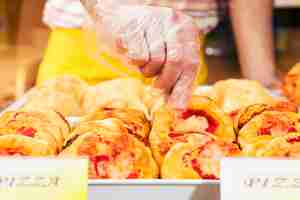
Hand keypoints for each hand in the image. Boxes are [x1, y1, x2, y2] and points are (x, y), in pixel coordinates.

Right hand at [82, 1, 200, 107]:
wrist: (116, 17)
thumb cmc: (144, 41)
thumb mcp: (166, 55)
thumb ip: (175, 78)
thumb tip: (177, 108)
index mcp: (186, 29)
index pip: (191, 63)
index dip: (183, 87)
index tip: (176, 108)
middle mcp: (173, 21)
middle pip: (176, 62)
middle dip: (165, 82)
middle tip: (156, 88)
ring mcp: (152, 20)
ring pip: (156, 61)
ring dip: (147, 71)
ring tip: (143, 63)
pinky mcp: (132, 26)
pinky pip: (138, 56)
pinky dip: (134, 62)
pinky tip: (131, 52)